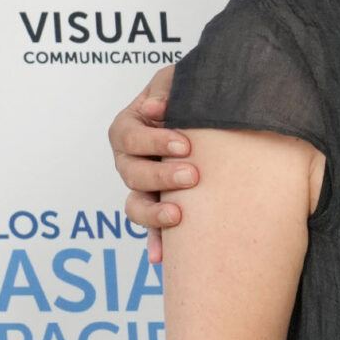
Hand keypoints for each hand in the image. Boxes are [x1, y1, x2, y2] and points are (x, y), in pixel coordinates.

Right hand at [110, 64, 191, 247]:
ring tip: (178, 215)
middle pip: (132, 173)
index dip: (155, 142)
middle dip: (161, 176)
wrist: (211, 116)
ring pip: (135, 204)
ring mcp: (141, 187)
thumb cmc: (188, 95)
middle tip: (193, 175)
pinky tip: (161, 257)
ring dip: (154, 213)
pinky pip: (150, 229)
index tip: (185, 143)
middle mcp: (128, 160)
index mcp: (128, 128)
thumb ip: (166, 89)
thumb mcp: (177, 81)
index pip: (131, 137)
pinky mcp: (157, 205)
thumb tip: (156, 109)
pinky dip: (154, 242)